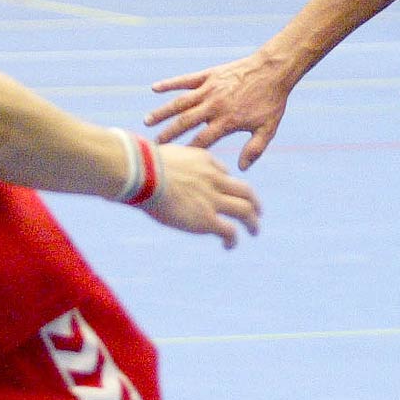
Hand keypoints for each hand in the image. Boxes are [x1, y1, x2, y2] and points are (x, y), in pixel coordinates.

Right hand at [140, 144, 260, 247]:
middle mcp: (214, 179)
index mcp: (204, 161)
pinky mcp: (207, 219)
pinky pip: (229, 231)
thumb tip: (150, 167)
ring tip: (254, 230)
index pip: (223, 172)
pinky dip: (233, 239)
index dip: (226, 184)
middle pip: (244, 190)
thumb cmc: (141, 164)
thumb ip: (166, 162)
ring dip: (252, 221)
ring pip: (245, 210)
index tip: (223, 193)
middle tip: (257, 210)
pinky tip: (229, 245)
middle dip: (253, 201)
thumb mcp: (160, 154)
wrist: (144, 172)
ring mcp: (213, 199)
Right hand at [145, 52, 291, 168]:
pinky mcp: (209, 75)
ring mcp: (209, 89)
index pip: (203, 140)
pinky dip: (170, 83)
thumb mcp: (268, 129)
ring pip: (180, 102)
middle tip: (154, 145)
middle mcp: (214, 105)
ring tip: (147, 121)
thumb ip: (254, 149)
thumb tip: (241, 169)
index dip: (189, 151)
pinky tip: (155, 88)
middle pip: (186, 122)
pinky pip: (185, 80)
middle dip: (169, 135)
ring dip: (163, 112)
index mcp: (227, 121)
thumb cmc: (272, 101)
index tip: (176, 162)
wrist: (274, 69)